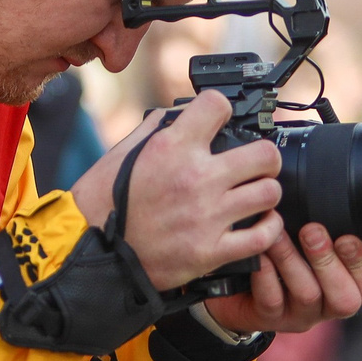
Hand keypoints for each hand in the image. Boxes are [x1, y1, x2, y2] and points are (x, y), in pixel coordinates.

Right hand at [70, 90, 283, 289]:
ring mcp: (207, 217)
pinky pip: (263, 236)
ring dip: (265, 192)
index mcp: (172, 148)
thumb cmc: (101, 206)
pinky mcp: (211, 251)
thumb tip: (181, 115)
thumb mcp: (120, 154)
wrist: (92, 255)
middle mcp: (195, 178)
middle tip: (256, 163)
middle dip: (265, 156)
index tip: (221, 120)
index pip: (219, 105)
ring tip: (254, 195)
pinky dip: (267, 228)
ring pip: (269, 193)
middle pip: (265, 154)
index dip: (221, 109)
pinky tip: (259, 223)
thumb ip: (156, 130)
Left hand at [201, 220, 361, 334]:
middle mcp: (327, 306)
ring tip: (278, 233)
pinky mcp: (269, 319)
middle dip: (328, 262)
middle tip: (312, 231)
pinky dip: (266, 275)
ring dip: (292, 260)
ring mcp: (299, 316)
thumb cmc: (286, 253)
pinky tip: (260, 255)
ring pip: (307, 294)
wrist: (240, 285)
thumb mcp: (311, 242)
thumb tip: (335, 192)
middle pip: (344, 300)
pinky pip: (271, 301)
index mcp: (347, 287)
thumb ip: (329, 228)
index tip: (347, 237)